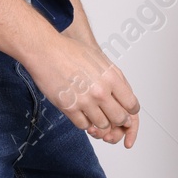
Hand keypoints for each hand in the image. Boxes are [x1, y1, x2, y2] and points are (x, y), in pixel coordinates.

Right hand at [23, 30, 140, 148]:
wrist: (45, 51)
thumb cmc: (70, 51)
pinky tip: (82, 113)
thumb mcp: (100, 59)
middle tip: (112, 115)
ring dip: (100, 121)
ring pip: (102, 125)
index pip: (131, 104)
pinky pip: (84, 126)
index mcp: (111, 77)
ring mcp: (85, 101)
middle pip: (119, 118)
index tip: (127, 111)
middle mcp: (100, 91)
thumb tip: (124, 93)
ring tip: (95, 112)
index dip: (130, 110)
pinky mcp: (69, 109)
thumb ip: (114, 78)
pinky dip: (85, 122)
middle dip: (118, 119)